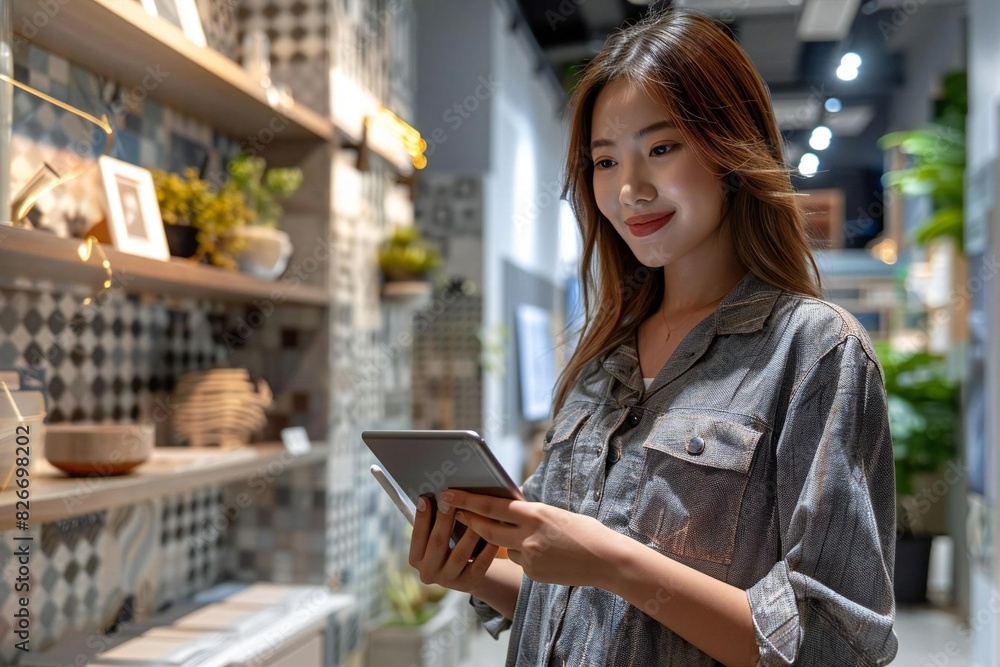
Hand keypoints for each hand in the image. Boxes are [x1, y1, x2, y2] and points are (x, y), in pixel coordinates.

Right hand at [408, 494, 499, 592]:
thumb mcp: (435, 538)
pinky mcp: (470, 582)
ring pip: (460, 554)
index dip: (421, 518)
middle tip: (451, 500)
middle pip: (437, 543)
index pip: (417, 537)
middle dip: (443, 520)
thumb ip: (433, 522)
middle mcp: (429, 572)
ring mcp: (449, 580)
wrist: (465, 572)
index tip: (425, 498)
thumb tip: (438, 495)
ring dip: (469, 532)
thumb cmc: (447, 545)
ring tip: (476, 513)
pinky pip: (480, 563)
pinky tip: (493, 532)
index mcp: (416, 559)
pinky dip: (487, 548)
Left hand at [442, 489, 619, 587]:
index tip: (449, 494)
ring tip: (534, 537)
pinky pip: (521, 562)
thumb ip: (530, 514)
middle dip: (468, 520)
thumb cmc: (585, 531)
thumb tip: (508, 510)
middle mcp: (527, 535)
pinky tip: (549, 554)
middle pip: (486, 528)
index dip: (467, 501)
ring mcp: (530, 557)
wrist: (607, 560)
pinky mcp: (533, 574)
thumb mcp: (554, 513)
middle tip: (452, 512)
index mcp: (534, 513)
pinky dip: (527, 555)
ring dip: (509, 541)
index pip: (491, 506)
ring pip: (506, 547)